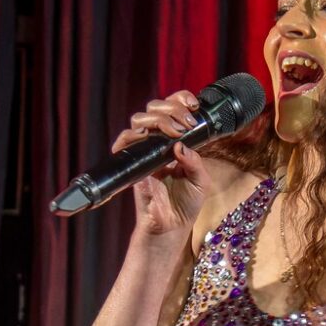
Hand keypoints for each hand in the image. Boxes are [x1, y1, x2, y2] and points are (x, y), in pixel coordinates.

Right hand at [111, 90, 211, 236]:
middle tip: (185, 124)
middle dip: (171, 109)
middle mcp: (160, 141)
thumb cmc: (187, 203)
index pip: (174, 108)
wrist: (171, 225)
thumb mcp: (201, 181)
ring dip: (157, 119)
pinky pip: (124, 142)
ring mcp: (145, 150)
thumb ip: (195, 161)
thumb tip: (180, 145)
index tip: (193, 105)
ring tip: (173, 133)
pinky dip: (132, 136)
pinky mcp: (132, 163)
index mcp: (178, 140)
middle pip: (155, 108)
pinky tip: (147, 139)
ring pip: (139, 119)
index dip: (180, 100)